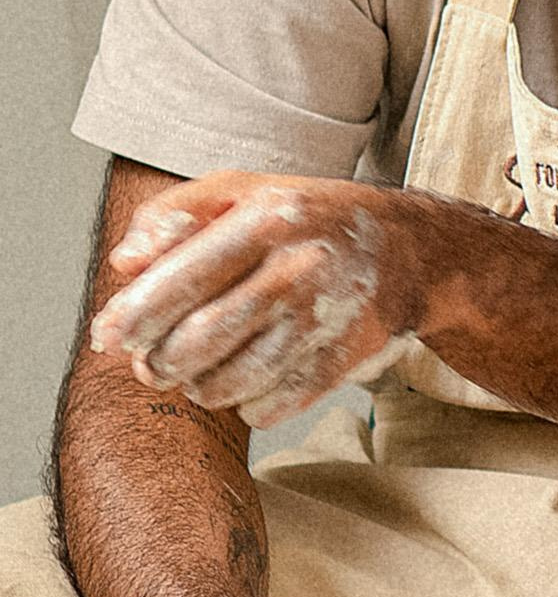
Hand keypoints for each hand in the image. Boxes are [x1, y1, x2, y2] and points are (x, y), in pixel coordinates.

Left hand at [91, 173, 424, 423]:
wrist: (410, 251)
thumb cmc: (307, 219)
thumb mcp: (242, 191)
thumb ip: (173, 215)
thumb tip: (123, 263)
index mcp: (268, 218)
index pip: (181, 279)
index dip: (133, 317)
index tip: (108, 337)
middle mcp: (300, 268)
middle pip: (200, 340)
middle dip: (159, 363)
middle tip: (151, 365)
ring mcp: (327, 318)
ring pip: (233, 382)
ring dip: (198, 388)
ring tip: (194, 376)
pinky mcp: (347, 360)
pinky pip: (272, 405)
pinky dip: (246, 405)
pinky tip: (246, 383)